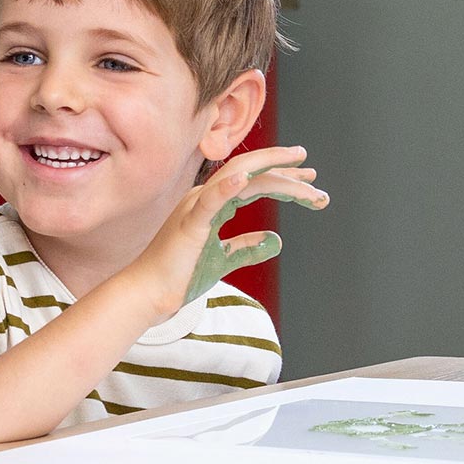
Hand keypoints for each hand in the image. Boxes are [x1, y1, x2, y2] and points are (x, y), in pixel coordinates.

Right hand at [128, 146, 329, 321]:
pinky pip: (211, 200)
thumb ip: (248, 248)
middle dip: (285, 169)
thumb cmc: (180, 276)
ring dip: (276, 177)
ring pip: (241, 179)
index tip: (308, 178)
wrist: (149, 294)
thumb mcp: (224, 260)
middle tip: (314, 172)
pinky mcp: (190, 224)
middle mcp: (206, 198)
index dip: (282, 177)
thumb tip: (276, 240)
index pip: (254, 181)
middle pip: (252, 173)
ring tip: (304, 178)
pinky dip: (229, 187)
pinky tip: (247, 178)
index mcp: (213, 203)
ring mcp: (196, 207)